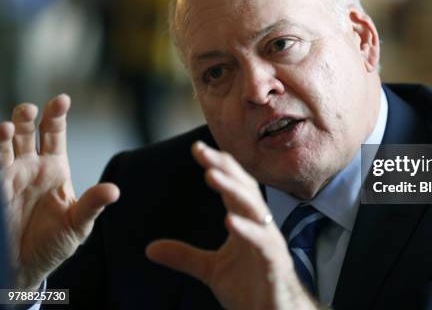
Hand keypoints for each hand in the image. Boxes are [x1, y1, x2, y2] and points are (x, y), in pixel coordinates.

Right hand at [0, 95, 119, 288]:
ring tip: (6, 129)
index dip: (56, 115)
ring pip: (3, 146)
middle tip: (29, 110)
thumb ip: (92, 205)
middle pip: (27, 132)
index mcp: (54, 167)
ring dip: (3, 135)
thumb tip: (113, 190)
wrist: (26, 268)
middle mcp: (29, 165)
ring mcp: (8, 176)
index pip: (54, 133)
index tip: (61, 100)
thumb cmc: (55, 243)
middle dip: (27, 118)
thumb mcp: (78, 224)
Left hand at [146, 142, 316, 309]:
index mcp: (244, 223)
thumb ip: (184, 256)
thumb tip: (149, 249)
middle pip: (243, 189)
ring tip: (212, 176)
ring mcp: (268, 242)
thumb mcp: (210, 270)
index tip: (197, 149)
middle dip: (224, 168)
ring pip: (254, 208)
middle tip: (203, 152)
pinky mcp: (274, 262)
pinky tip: (230, 221)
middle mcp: (259, 226)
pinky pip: (262, 242)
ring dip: (234, 190)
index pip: (232, 187)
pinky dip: (247, 230)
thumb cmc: (250, 288)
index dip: (218, 166)